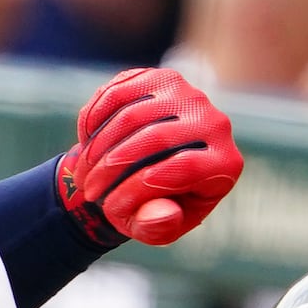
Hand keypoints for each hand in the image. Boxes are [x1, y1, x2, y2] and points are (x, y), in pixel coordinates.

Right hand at [54, 67, 241, 248]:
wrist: (145, 171)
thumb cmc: (155, 206)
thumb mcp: (157, 228)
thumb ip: (159, 227)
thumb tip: (162, 213)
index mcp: (225, 164)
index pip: (182, 168)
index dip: (139, 189)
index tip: (110, 209)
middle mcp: (214, 123)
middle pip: (156, 138)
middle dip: (112, 168)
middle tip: (87, 190)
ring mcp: (187, 95)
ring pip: (133, 114)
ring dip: (99, 146)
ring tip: (82, 173)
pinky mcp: (158, 79)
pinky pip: (118, 91)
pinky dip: (94, 117)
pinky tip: (84, 141)